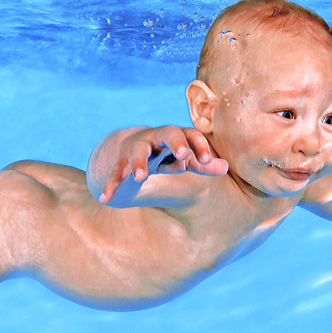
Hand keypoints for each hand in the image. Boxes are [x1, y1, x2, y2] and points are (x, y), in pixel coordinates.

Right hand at [98, 126, 227, 202]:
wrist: (135, 146)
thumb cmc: (168, 154)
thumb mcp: (185, 159)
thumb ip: (203, 164)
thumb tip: (226, 167)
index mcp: (176, 136)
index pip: (191, 136)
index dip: (200, 147)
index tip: (208, 161)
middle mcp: (157, 138)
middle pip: (167, 134)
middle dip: (176, 143)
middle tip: (183, 155)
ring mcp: (137, 149)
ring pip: (138, 152)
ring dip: (138, 163)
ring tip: (139, 177)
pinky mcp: (121, 163)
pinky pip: (116, 173)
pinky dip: (111, 185)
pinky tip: (105, 197)